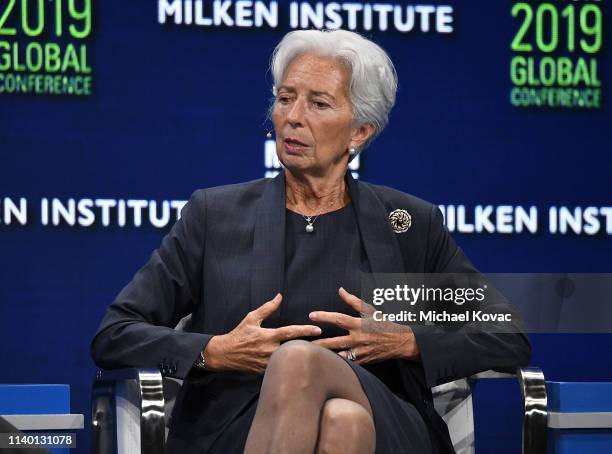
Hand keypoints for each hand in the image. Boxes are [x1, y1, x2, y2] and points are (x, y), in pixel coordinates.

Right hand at [203, 294, 321, 373]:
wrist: (225, 354)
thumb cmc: (239, 334)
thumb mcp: (252, 318)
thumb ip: (267, 308)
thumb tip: (279, 296)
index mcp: (268, 336)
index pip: (290, 332)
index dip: (305, 330)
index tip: (319, 330)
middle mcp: (270, 350)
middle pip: (295, 348)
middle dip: (310, 347)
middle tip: (327, 345)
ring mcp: (268, 363)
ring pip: (290, 360)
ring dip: (302, 358)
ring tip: (318, 356)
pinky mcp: (265, 372)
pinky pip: (281, 369)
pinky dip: (290, 366)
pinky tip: (302, 367)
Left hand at [311, 287, 418, 364]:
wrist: (400, 342)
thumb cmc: (384, 323)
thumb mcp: (371, 310)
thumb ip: (353, 301)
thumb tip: (340, 290)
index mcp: (360, 324)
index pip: (339, 319)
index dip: (325, 316)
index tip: (311, 315)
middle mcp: (359, 339)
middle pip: (335, 342)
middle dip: (319, 343)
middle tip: (304, 342)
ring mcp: (360, 352)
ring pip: (339, 356)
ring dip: (326, 355)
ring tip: (312, 355)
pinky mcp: (363, 361)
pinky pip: (348, 364)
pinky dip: (337, 364)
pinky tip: (326, 364)